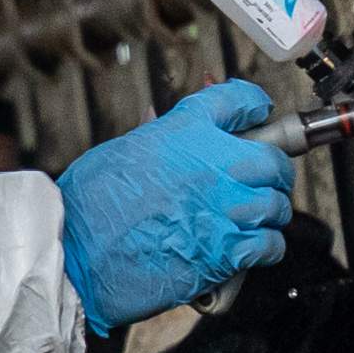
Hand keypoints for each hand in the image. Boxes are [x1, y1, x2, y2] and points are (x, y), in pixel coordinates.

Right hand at [56, 81, 295, 332]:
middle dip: (272, 169)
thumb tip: (164, 123)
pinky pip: (270, 244)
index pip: (239, 100)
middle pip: (272, 157)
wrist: (76, 252)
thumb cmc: (88, 206)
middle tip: (263, 178)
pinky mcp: (227, 250)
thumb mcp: (122, 151)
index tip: (259, 113)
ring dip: (269, 211)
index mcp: (185, 131)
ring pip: (276, 204)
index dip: (254, 105)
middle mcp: (213, 163)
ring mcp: (225, 207)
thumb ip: (156, 138)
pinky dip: (266, 247)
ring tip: (253, 218)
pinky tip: (252, 248)